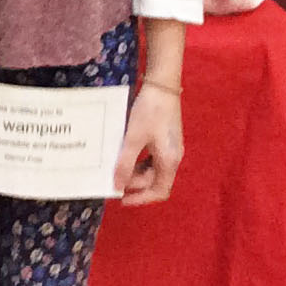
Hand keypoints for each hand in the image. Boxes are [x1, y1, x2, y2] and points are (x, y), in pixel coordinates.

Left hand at [115, 82, 183, 203]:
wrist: (162, 86)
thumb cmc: (149, 111)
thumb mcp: (134, 138)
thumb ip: (125, 163)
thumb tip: (118, 185)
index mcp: (169, 161)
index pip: (159, 191)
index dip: (142, 198)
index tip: (122, 199)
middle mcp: (173, 158)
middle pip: (155, 181)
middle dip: (134, 184)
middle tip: (112, 180)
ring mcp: (170, 148)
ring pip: (152, 169)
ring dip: (135, 172)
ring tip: (115, 169)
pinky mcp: (165, 139)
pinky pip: (151, 158)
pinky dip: (138, 161)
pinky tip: (124, 156)